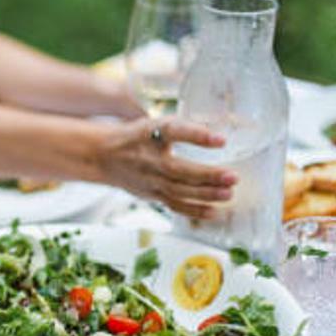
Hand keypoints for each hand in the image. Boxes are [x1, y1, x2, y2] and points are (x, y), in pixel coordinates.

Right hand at [96, 118, 236, 219]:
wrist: (102, 155)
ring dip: (206, 194)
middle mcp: (149, 158)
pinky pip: (174, 205)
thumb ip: (183, 127)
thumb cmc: (134, 137)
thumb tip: (223, 129)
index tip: (221, 140)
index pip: (174, 131)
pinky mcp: (151, 194)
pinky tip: (214, 211)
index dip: (198, 135)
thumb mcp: (154, 123)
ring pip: (179, 190)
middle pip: (180, 169)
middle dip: (208, 175)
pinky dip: (195, 210)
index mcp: (150, 134)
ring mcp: (149, 179)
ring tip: (228, 194)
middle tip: (232, 177)